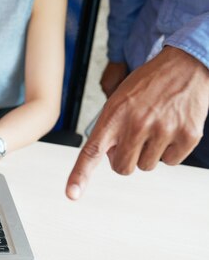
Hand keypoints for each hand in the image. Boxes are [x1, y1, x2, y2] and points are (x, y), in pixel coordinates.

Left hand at [66, 47, 208, 199]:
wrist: (184, 65)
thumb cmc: (147, 84)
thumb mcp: (118, 100)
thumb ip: (110, 129)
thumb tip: (111, 157)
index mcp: (114, 116)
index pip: (91, 151)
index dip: (80, 175)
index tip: (71, 194)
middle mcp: (137, 125)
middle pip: (122, 168)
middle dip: (125, 159)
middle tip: (133, 138)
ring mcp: (163, 130)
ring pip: (147, 166)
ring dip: (148, 153)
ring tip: (154, 126)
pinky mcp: (187, 135)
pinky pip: (171, 162)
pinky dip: (170, 150)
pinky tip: (170, 128)